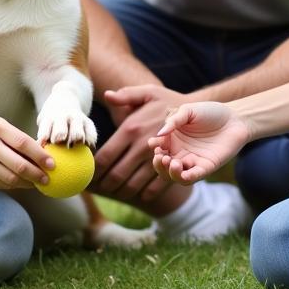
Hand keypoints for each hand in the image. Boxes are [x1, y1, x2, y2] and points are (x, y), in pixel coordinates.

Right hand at [0, 116, 53, 189]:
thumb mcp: (0, 125)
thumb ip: (18, 138)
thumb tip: (43, 154)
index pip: (23, 144)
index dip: (40, 156)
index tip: (52, 164)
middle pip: (18, 165)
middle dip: (37, 175)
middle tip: (48, 179)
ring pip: (10, 179)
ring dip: (27, 183)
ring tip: (37, 183)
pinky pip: (0, 184)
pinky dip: (14, 185)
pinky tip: (22, 183)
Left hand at [94, 84, 187, 201]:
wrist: (201, 111)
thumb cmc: (168, 101)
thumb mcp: (148, 92)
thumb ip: (126, 95)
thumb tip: (107, 95)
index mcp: (131, 129)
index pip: (105, 157)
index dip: (93, 170)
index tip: (87, 174)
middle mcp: (142, 147)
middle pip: (116, 175)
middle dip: (103, 186)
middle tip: (96, 188)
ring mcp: (157, 160)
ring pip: (132, 186)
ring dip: (119, 193)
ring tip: (111, 193)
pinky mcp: (172, 169)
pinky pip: (153, 190)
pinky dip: (142, 195)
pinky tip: (136, 193)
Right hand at [149, 101, 251, 183]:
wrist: (235, 118)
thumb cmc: (211, 112)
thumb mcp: (189, 111)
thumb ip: (174, 120)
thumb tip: (159, 134)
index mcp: (173, 138)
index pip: (158, 148)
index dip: (154, 148)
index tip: (155, 143)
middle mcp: (180, 152)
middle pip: (163, 166)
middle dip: (158, 164)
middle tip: (161, 157)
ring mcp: (193, 161)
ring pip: (175, 175)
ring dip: (169, 172)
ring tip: (172, 162)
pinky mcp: (206, 168)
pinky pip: (193, 177)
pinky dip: (185, 177)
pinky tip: (181, 170)